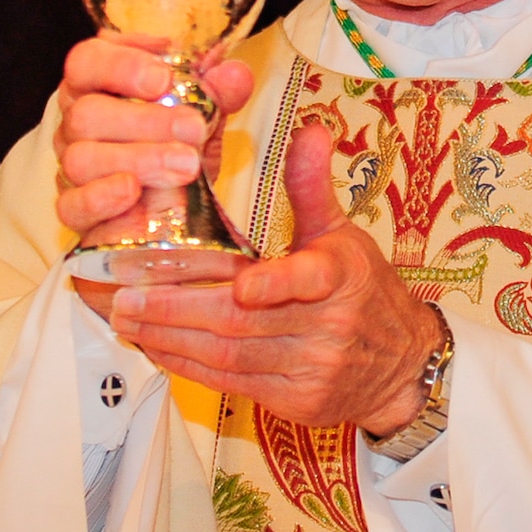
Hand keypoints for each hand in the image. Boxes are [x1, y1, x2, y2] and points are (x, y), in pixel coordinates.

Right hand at [54, 32, 253, 315]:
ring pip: (81, 158)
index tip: (165, 76)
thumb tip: (234, 74)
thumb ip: (218, 93)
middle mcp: (77, 122)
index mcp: (100, 85)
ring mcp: (70, 167)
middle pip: (86, 112)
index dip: (122, 64)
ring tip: (185, 166)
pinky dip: (102, 197)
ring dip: (138, 159)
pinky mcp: (74, 210)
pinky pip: (72, 205)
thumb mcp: (205, 117)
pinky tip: (133, 192)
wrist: (178, 210)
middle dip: (145, 120)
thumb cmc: (179, 147)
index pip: (88, 61)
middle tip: (192, 129)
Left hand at [106, 123, 444, 433]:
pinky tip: (158, 347)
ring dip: (171, 338)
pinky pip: (231, 384)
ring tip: (128, 319)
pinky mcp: (295, 401)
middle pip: (244, 320)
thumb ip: (313, 188)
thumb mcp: (345, 236)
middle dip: (178, 309)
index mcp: (343, 276)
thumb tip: (310, 130)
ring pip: (228, 354)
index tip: (242, 285)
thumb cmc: (364, 292)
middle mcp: (330, 326)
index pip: (312, 278)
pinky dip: (188, 365)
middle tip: (128, 294)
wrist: (403, 367)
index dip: (276, 284)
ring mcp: (312, 369)